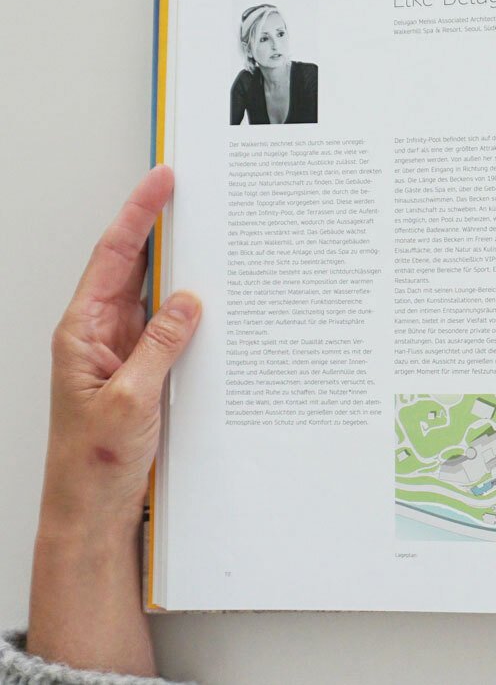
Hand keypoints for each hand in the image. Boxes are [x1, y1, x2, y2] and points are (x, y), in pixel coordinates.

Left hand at [29, 166, 201, 675]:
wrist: (91, 512)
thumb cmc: (92, 463)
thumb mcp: (132, 400)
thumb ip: (161, 346)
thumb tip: (188, 302)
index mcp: (81, 332)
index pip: (112, 257)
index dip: (139, 215)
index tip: (162, 181)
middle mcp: (99, 336)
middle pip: (133, 266)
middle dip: (161, 227)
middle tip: (194, 195)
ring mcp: (123, 353)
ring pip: (156, 297)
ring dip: (182, 270)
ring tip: (211, 239)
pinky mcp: (145, 373)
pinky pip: (172, 330)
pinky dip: (193, 313)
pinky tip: (215, 304)